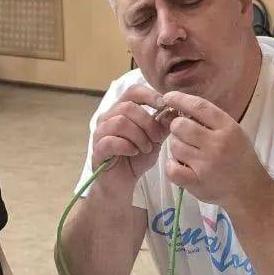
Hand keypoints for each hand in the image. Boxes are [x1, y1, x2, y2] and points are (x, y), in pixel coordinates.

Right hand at [89, 83, 170, 197]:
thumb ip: (163, 125)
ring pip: (120, 122)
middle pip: (127, 107)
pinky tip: (134, 153)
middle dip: (148, 123)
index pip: (133, 91)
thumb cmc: (136, 158)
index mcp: (121, 110)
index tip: (164, 106)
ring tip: (146, 148)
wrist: (122, 183)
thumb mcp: (155, 140)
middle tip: (157, 138)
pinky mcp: (97, 149)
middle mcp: (107, 118)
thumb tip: (175, 109)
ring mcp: (100, 133)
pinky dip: (127, 146)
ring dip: (139, 136)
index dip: (149, 95)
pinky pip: (111, 141)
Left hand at [160, 91, 270, 207]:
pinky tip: (181, 166)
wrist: (249, 189)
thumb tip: (180, 107)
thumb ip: (210, 120)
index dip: (179, 99)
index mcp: (228, 128)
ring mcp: (206, 164)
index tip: (168, 97)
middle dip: (176, 127)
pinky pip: (171, 168)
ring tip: (188, 153)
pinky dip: (172, 166)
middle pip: (180, 126)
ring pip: (175, 146)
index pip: (198, 106)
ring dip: (177, 148)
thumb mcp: (233, 132)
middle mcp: (217, 144)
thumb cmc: (239, 157)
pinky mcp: (197, 182)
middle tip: (183, 134)